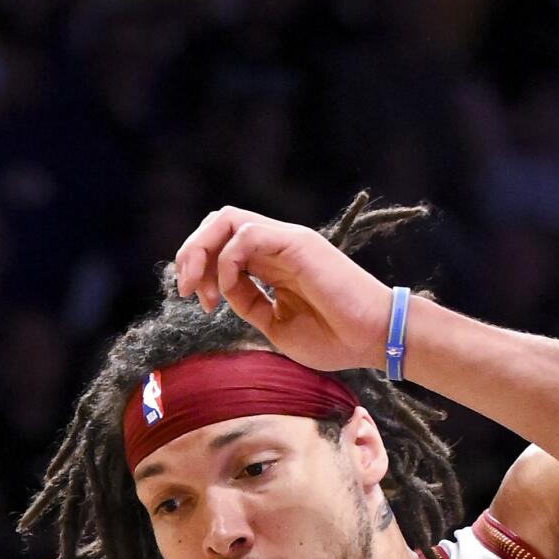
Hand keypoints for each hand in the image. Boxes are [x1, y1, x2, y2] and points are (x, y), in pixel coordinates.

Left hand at [172, 207, 389, 373]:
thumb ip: (249, 304)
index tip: (200, 304)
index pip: (222, 245)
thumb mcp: (276, 325)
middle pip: (217, 224)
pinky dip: (226, 259)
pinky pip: (247, 233)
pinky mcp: (296, 243)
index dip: (200, 269)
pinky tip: (226, 288)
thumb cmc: (334, 338)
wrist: (372, 339)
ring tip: (196, 287)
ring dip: (200, 250)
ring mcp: (286, 241)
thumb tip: (220, 292)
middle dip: (191, 252)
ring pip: (226, 219)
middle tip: (186, 290)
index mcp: (271, 263)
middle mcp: (276, 246)